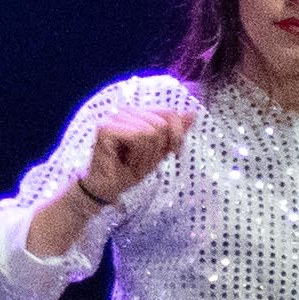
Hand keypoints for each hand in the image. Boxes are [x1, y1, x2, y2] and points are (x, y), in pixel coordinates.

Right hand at [74, 79, 202, 205]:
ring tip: (132, 163)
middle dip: (157, 150)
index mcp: (138, 112)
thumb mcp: (159, 151)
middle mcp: (124, 110)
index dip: (177, 135)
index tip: (174, 153)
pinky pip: (138, 137)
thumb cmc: (129, 169)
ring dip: (146, 156)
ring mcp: (113, 117)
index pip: (170, 113)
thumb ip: (174, 132)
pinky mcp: (105, 128)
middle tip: (141, 162)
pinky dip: (137, 155)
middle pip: (161, 124)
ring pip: (151, 131)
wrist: (107, 188)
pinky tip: (124, 162)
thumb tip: (193, 113)